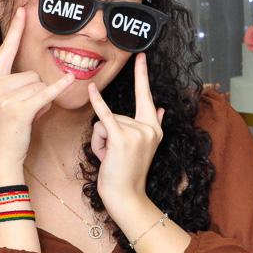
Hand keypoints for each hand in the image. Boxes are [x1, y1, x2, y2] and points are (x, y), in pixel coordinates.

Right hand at [0, 8, 73, 182]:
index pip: (4, 51)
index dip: (15, 31)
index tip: (23, 10)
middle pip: (31, 74)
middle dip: (35, 91)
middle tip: (24, 111)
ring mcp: (5, 98)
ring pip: (39, 85)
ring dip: (41, 101)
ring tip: (28, 117)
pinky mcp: (20, 110)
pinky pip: (46, 93)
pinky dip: (58, 88)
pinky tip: (70, 80)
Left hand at [87, 53, 164, 211]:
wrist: (126, 197)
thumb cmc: (128, 173)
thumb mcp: (144, 147)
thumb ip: (153, 124)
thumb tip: (161, 107)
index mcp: (154, 128)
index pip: (146, 96)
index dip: (142, 74)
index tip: (141, 55)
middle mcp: (148, 128)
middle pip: (115, 115)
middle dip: (106, 135)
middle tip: (114, 156)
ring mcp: (137, 132)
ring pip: (104, 122)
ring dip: (100, 141)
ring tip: (109, 158)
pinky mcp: (122, 138)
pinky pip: (105, 117)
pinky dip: (97, 103)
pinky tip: (91, 88)